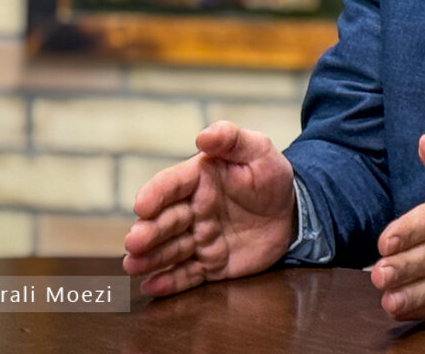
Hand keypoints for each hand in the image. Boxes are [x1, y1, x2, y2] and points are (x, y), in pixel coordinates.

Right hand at [123, 120, 295, 296]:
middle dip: (148, 231)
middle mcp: (193, 210)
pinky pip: (188, 275)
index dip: (156, 194)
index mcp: (199, 179)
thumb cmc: (270, 176)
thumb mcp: (258, 151)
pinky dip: (169, 282)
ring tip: (133, 265)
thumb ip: (232, 139)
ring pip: (171, 249)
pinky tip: (151, 287)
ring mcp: (200, 239)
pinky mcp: (210, 264)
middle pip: (166, 221)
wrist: (292, 212)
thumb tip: (203, 136)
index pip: (171, 184)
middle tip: (134, 242)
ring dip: (150, 258)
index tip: (141, 205)